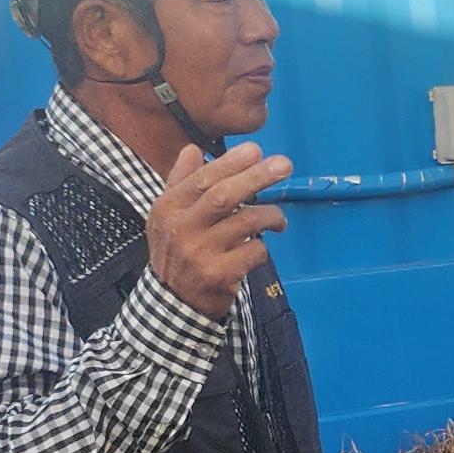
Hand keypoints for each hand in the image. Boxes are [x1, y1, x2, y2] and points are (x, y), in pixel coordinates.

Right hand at [146, 142, 291, 317]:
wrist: (173, 303)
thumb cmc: (177, 251)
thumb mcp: (168, 216)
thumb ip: (180, 182)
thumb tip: (193, 149)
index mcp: (168, 208)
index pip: (202, 179)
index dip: (231, 163)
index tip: (256, 150)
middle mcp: (181, 229)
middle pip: (224, 196)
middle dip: (258, 177)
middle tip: (285, 165)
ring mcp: (199, 253)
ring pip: (246, 222)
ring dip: (270, 215)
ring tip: (279, 219)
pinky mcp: (218, 275)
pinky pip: (254, 251)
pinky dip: (262, 246)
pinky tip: (259, 248)